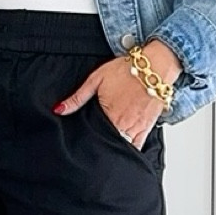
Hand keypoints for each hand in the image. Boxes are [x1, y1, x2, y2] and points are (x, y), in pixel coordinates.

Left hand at [54, 41, 180, 148]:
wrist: (155, 66)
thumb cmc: (127, 70)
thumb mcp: (96, 79)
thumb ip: (77, 98)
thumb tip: (60, 109)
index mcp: (109, 115)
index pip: (94, 135)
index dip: (87, 140)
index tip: (82, 142)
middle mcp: (123, 124)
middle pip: (108, 143)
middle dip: (100, 145)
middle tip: (92, 146)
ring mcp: (137, 128)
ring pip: (122, 146)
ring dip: (114, 147)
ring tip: (105, 148)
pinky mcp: (148, 127)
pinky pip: (138, 145)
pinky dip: (130, 149)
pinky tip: (123, 149)